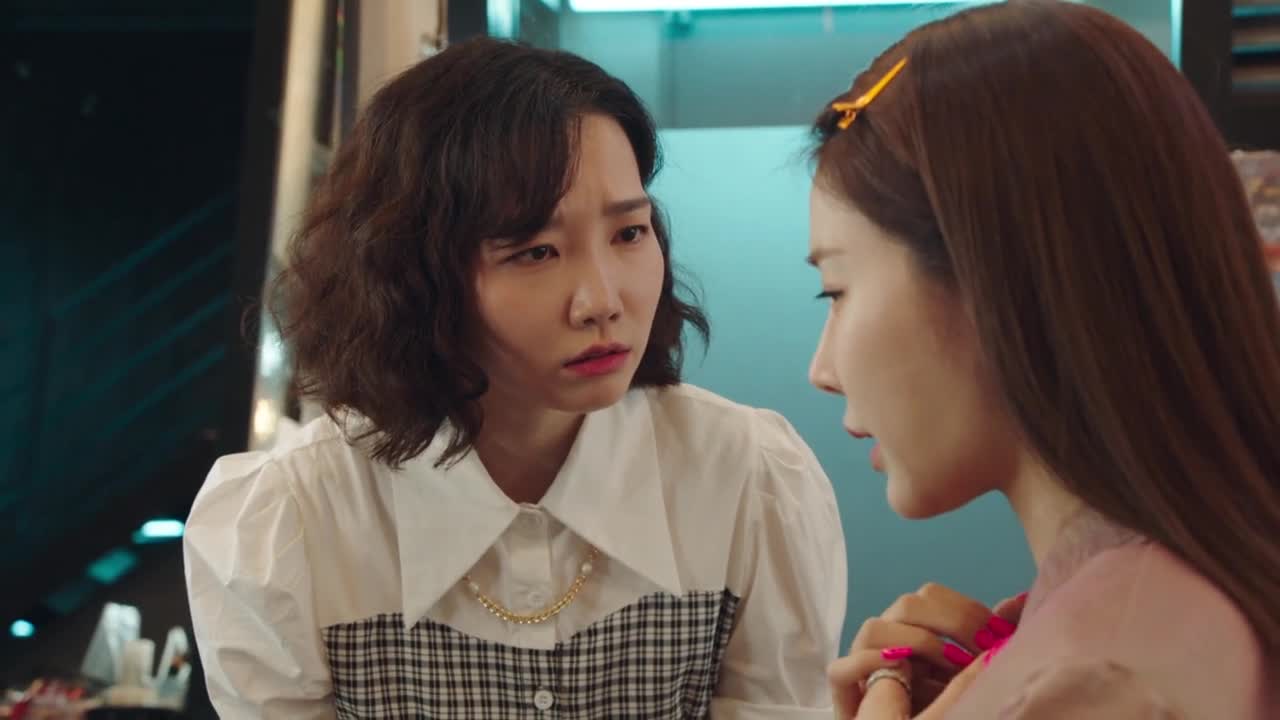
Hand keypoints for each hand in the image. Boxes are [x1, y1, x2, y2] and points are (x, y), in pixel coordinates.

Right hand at [828, 584, 1024, 718]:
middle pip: (907, 604)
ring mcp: (860, 662)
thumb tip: (1016, 603)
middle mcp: (885, 639)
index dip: (967, 609)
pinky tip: (904, 672)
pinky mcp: (843, 690)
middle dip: (952, 624)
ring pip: (874, 628)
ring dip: (918, 644)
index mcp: (913, 627)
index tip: (999, 635)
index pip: (931, 595)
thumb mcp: (972, 675)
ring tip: (953, 669)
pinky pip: (841, 669)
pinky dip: (868, 665)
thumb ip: (988, 641)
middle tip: (982, 652)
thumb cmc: (941, 708)